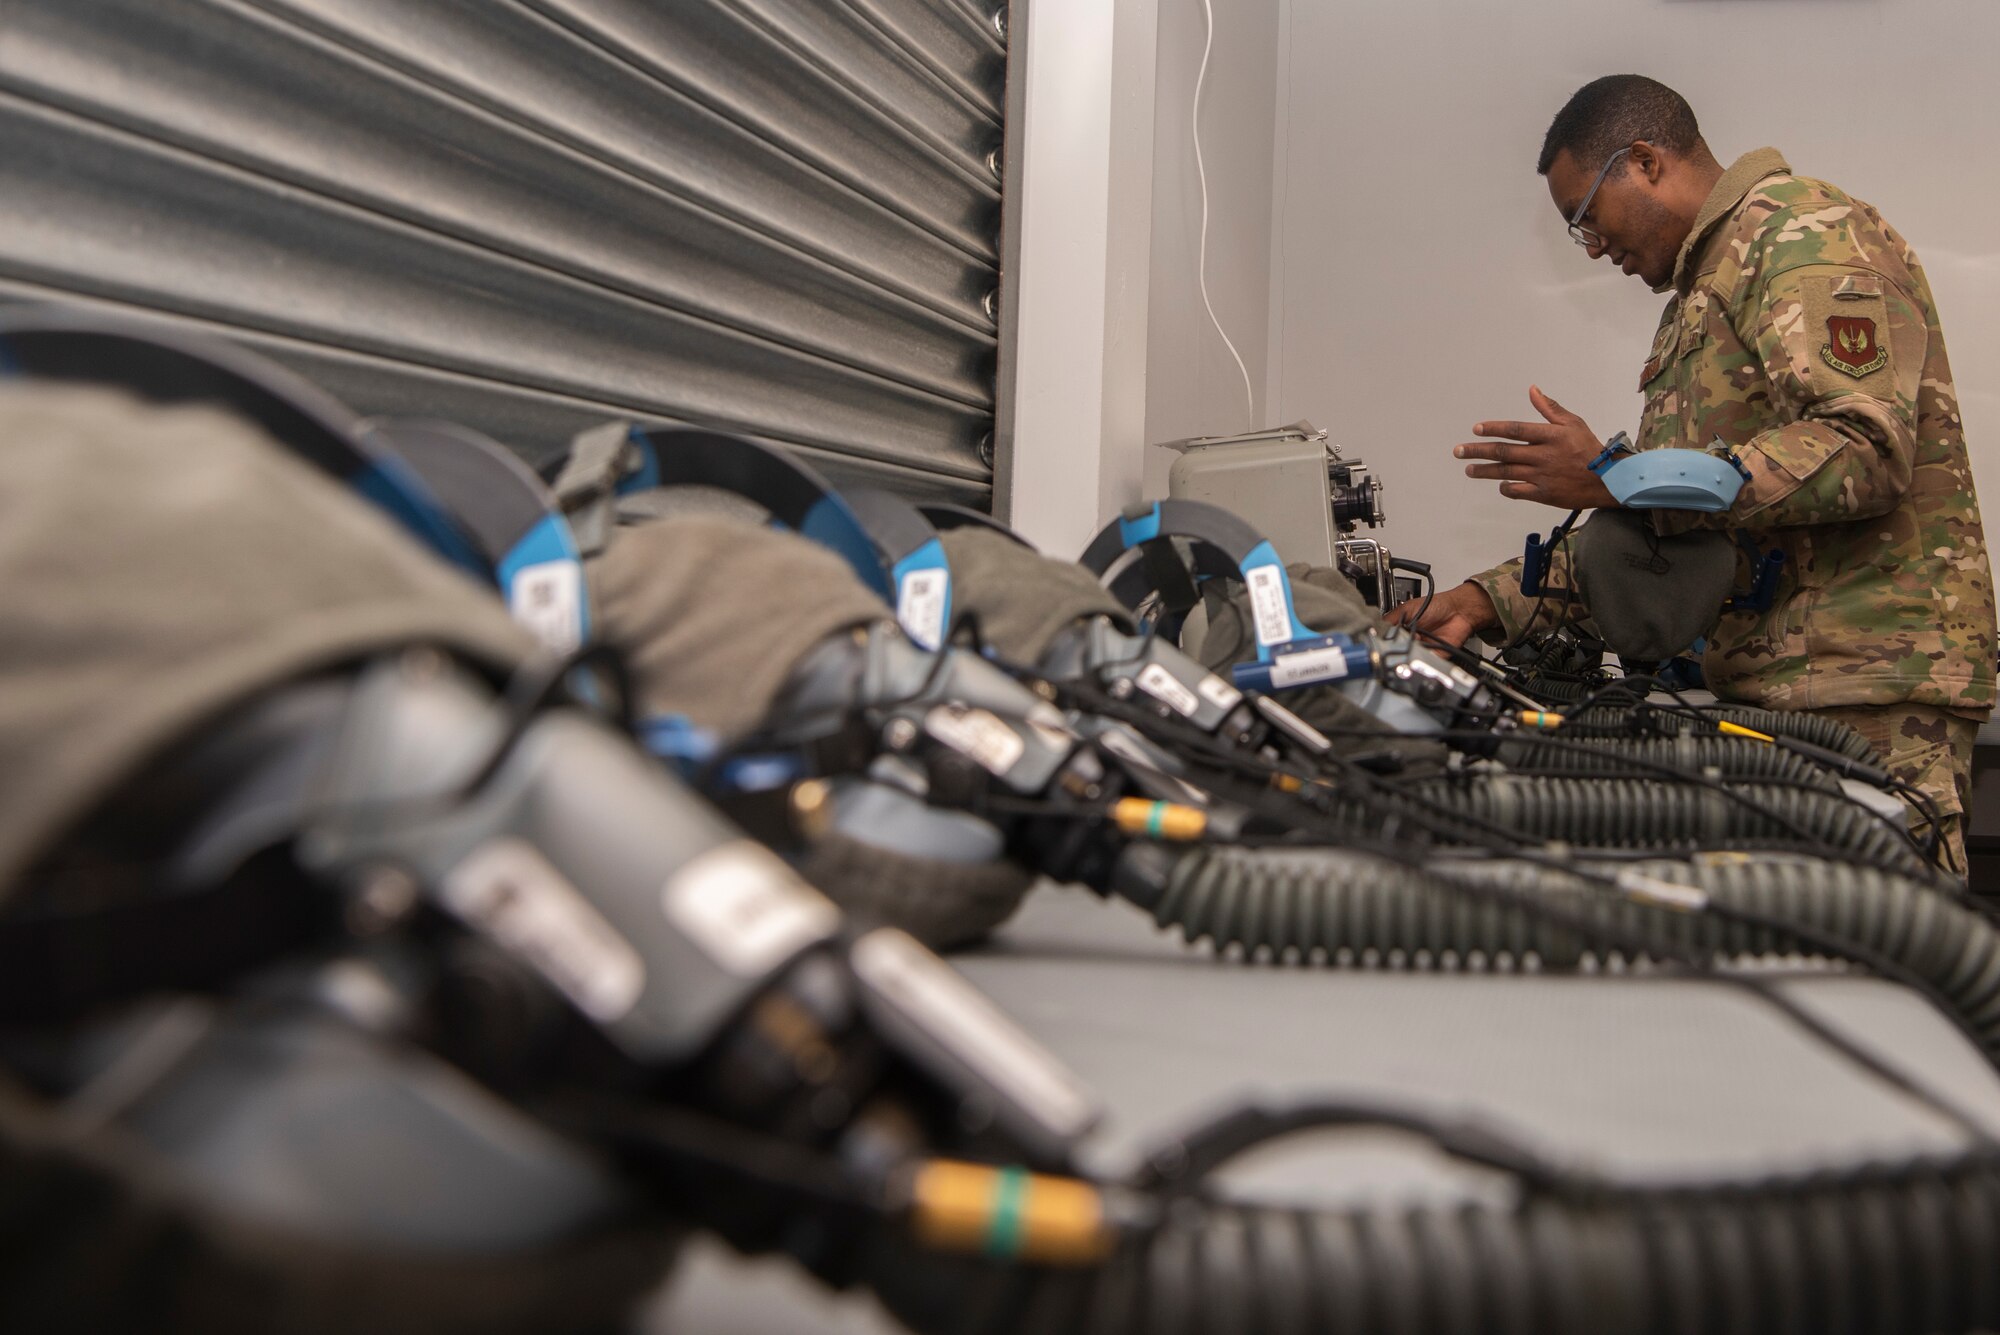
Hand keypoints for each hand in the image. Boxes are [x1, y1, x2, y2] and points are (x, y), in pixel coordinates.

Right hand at [1386, 582, 1499, 650]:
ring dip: (1411, 652)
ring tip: (1415, 641)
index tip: (1385, 641)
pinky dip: (1422, 659)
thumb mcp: (1407, 609)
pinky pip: (1425, 662)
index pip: (1389, 639)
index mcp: (1402, 629)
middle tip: (1402, 641)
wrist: (1459, 612)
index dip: (1386, 641)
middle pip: (1399, 650)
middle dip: (1399, 647)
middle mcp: (1411, 640)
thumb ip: (1391, 619)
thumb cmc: (1436, 606)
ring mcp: (1422, 648)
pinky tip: (1422, 649)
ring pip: (1410, 658)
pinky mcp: (1433, 656)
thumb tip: (1376, 629)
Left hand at [1455, 385, 1616, 509]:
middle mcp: (1543, 456)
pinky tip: (1498, 484)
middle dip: (1478, 451)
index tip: (1476, 429)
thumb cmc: (1589, 448)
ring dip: (1484, 471)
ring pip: (1505, 472)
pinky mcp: (1543, 494)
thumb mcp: (1573, 423)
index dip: (1494, 429)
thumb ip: (1549, 408)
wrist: (1607, 480)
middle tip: (1458, 451)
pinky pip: (1517, 491)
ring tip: (1468, 469)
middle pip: (1503, 452)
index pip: (1515, 430)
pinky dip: (1505, 488)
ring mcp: (1542, 476)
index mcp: (1550, 436)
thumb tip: (1533, 389)